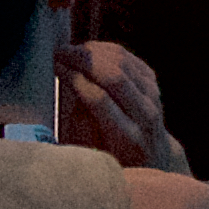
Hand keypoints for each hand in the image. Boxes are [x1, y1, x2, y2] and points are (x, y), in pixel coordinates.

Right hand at [56, 40, 179, 167]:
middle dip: (83, 60)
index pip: (100, 101)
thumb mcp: (91, 153)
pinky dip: (105, 50)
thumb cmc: (112, 158)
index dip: (75, 80)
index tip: (55, 68)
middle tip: (58, 53)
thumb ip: (80, 123)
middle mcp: (145, 116)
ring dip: (93, 52)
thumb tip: (70, 84)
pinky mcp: (152, 81)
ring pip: (122, 62)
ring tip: (69, 51)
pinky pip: (127, 57)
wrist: (152, 156)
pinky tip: (87, 52)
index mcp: (128, 140)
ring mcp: (152, 96)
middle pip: (115, 77)